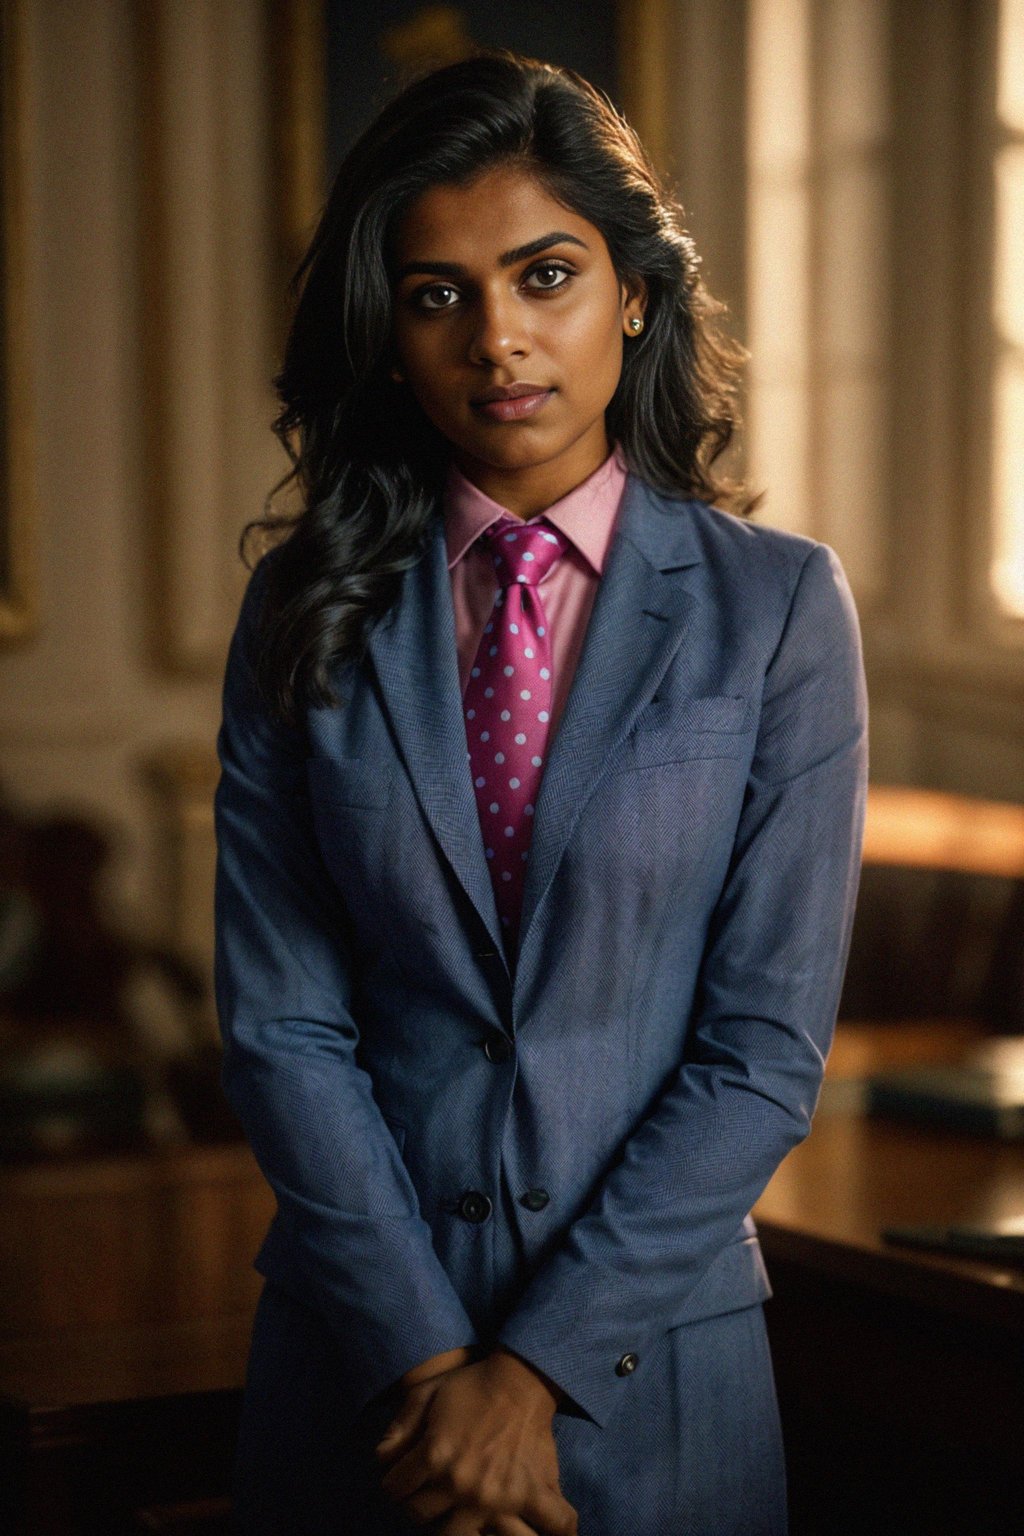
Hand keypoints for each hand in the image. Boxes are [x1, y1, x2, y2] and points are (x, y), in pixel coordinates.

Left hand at [374, 1348, 577, 1533]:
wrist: (520, 1377)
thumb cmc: (472, 1384)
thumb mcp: (427, 1392)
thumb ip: (399, 1426)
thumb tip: (381, 1458)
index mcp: (434, 1455)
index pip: (395, 1489)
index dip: (396, 1481)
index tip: (405, 1477)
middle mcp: (460, 1483)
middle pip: (420, 1516)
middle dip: (419, 1503)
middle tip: (430, 1491)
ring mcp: (494, 1496)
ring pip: (457, 1535)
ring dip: (455, 1523)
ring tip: (458, 1508)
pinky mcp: (527, 1495)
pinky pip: (551, 1526)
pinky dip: (557, 1532)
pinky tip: (544, 1533)